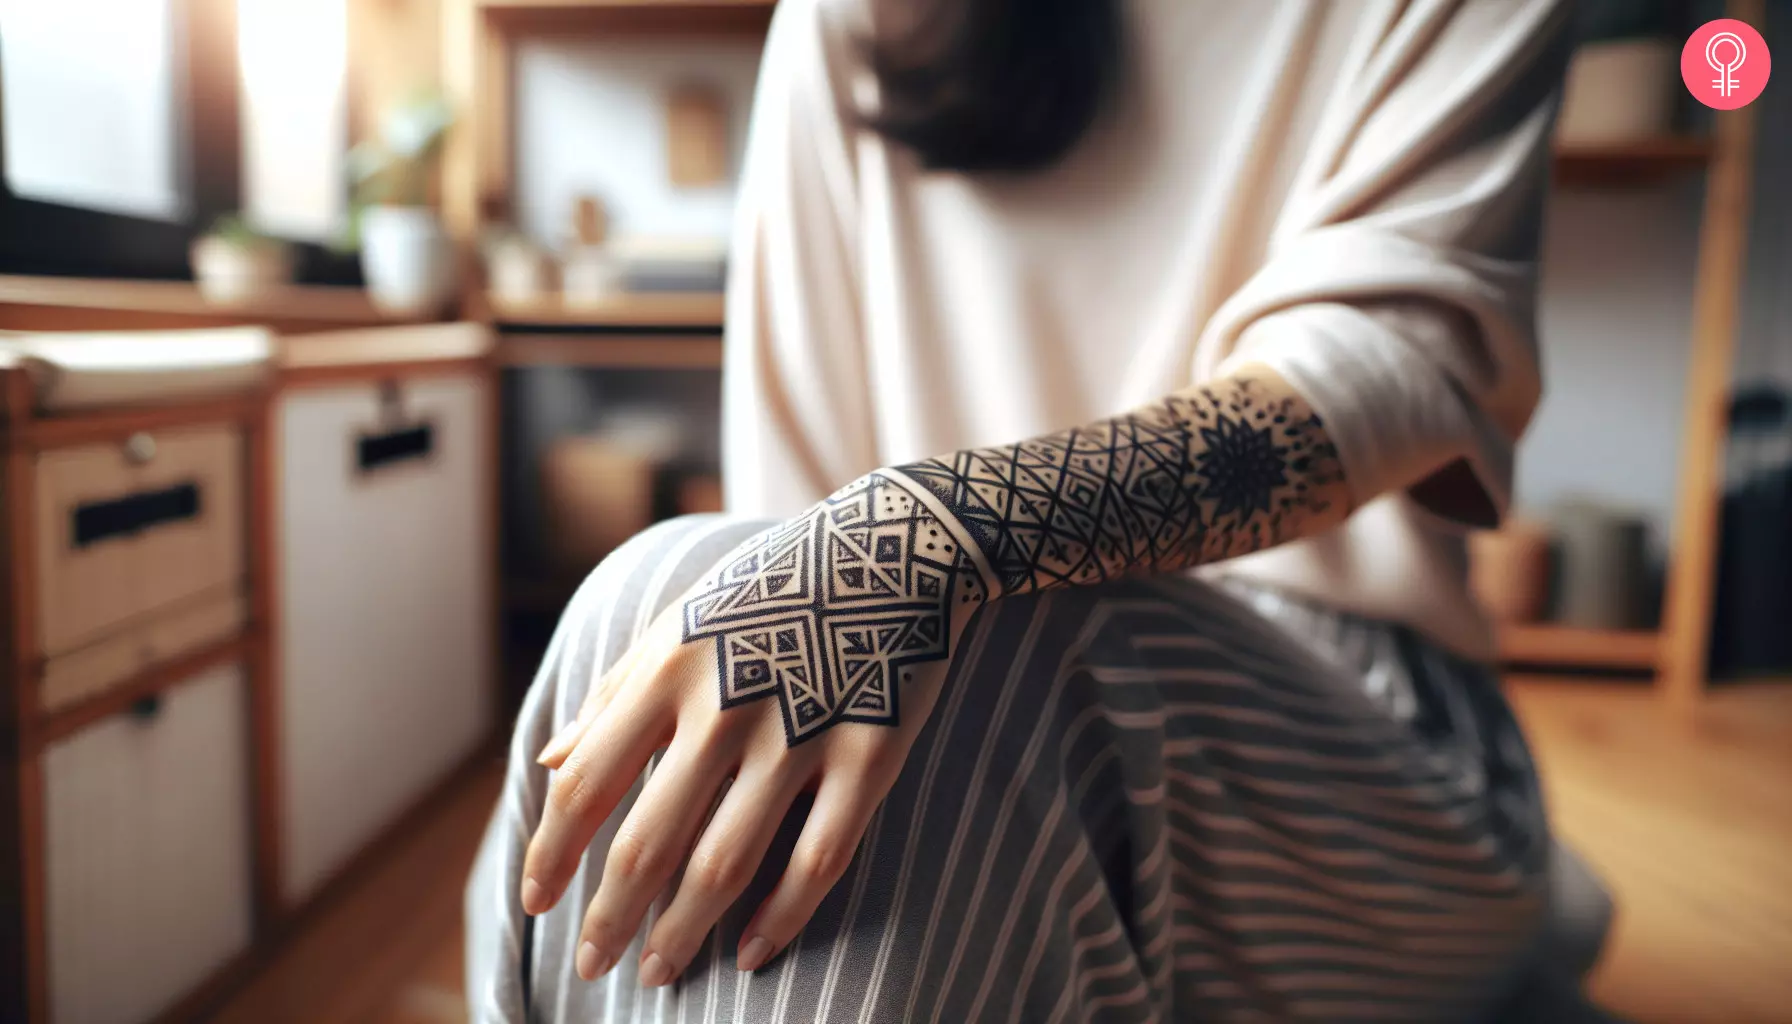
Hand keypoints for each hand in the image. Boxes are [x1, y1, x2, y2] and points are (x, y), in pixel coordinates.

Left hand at [524, 473, 987, 986]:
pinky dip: (781, 918)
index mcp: (669, 668)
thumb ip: (614, 694)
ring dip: (683, 932)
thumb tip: (547, 765)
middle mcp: (728, 704)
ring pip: (726, 864)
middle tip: (590, 965)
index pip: (588, 783)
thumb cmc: (773, 587)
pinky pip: (819, 859)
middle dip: (610, 917)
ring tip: (658, 973)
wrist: (897, 548)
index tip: (536, 902)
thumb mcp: (681, 621)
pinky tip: (751, 954)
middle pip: (649, 842)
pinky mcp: (872, 754)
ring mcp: (803, 733)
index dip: (553, 853)